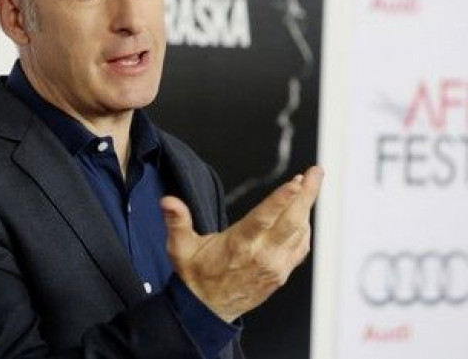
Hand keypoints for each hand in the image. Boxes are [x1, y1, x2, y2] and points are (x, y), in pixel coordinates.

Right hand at [161, 165, 323, 322]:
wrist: (207, 311)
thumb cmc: (196, 277)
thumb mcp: (179, 248)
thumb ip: (176, 221)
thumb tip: (168, 202)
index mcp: (239, 245)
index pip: (264, 219)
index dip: (281, 199)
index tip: (296, 182)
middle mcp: (262, 256)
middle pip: (292, 221)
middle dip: (307, 194)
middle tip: (316, 172)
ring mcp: (275, 266)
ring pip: (300, 232)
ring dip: (307, 207)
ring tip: (310, 184)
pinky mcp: (281, 273)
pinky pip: (300, 247)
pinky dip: (305, 227)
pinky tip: (303, 213)